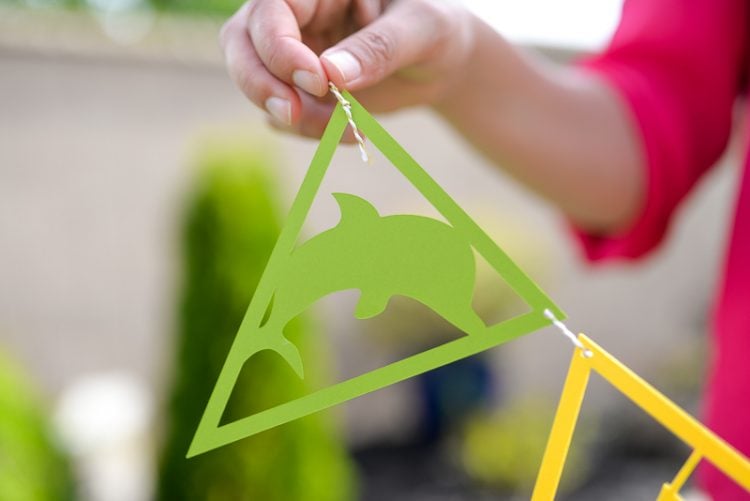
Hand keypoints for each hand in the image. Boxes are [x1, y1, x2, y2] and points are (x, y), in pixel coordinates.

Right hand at [219, 0, 473, 138]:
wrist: (442, 66)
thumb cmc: (438, 31)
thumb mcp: (424, 29)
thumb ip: (380, 47)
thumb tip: (332, 75)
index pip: (271, 9)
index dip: (280, 48)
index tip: (319, 81)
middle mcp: (296, 15)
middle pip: (241, 44)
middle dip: (262, 86)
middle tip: (294, 116)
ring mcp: (292, 54)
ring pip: (256, 85)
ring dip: (297, 118)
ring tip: (353, 128)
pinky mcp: (297, 90)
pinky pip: (281, 116)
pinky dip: (310, 132)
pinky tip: (353, 131)